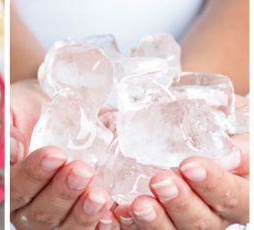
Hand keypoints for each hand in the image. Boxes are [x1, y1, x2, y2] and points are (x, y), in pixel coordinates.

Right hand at [10, 80, 116, 228]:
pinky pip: (85, 229)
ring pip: (63, 227)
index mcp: (8, 182)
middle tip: (81, 171)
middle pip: (37, 214)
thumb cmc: (36, 113)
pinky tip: (109, 214)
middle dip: (61, 193)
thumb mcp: (19, 108)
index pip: (13, 187)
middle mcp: (27, 206)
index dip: (32, 175)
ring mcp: (55, 217)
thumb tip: (13, 148)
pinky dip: (99, 225)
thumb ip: (11, 127)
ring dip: (81, 214)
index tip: (54, 155)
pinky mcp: (79, 218)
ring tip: (98, 194)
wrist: (66, 113)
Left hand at [115, 96, 248, 228]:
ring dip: (157, 220)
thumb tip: (231, 155)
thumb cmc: (210, 131)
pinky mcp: (157, 222)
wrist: (174, 134)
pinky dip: (132, 223)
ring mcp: (182, 219)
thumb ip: (236, 141)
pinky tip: (122, 211)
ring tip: (140, 204)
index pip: (239, 198)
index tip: (190, 166)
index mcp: (236, 191)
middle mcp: (212, 212)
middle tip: (160, 181)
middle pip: (205, 222)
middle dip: (181, 203)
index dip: (217, 186)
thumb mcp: (229, 128)